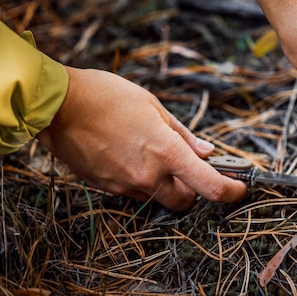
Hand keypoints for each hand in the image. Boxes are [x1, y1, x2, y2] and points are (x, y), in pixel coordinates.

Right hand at [36, 67, 246, 209]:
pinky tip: (129, 156)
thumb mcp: (153, 106)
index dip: (231, 191)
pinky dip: (141, 181)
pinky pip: (134, 192)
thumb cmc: (107, 96)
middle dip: (194, 189)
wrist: (57, 105)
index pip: (210, 186)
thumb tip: (207, 152)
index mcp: (165, 151)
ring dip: (166, 185)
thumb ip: (183, 134)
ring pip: (158, 197)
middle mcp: (147, 175)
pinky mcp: (106, 188)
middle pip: (185, 201)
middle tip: (190, 168)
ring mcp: (125, 185)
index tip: (239, 188)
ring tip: (152, 154)